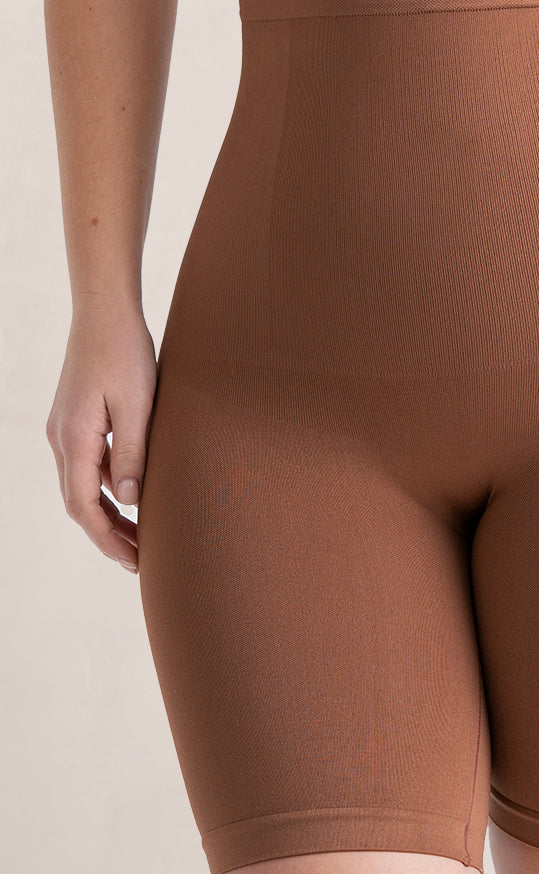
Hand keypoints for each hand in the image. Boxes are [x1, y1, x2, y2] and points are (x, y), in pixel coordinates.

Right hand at [46, 303, 157, 573]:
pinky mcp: (75, 419)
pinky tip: (131, 497)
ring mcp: (65, 429)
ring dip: (107, 515)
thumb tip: (130, 500)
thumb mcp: (138, 404)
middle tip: (141, 561)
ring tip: (139, 537)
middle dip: (108, 535)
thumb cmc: (126, 353)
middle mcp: (62, 438)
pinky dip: (106, 489)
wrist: (105, 311)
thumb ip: (133, 452)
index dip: (108, 539)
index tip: (134, 562)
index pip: (85, 507)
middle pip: (80, 503)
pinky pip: (87, 466)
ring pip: (82, 486)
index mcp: (74, 439)